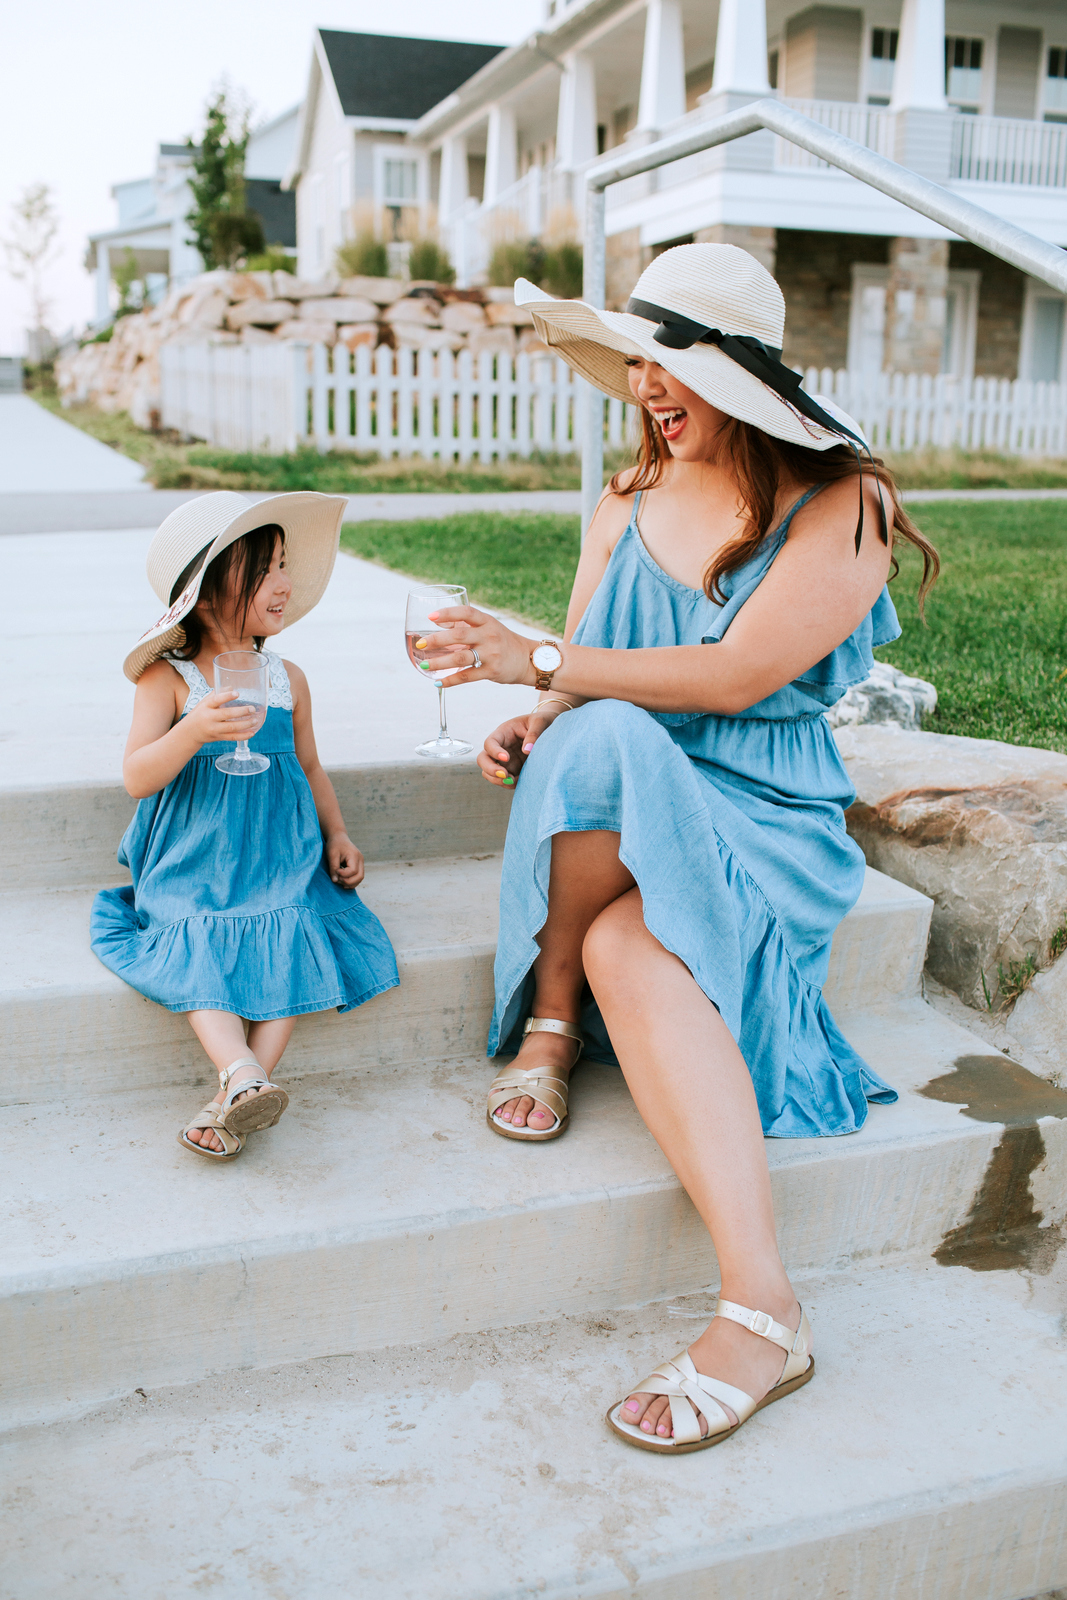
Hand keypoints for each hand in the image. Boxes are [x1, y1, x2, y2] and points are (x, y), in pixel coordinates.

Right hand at [186, 688, 263, 746]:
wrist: (190, 732)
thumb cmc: (200, 713)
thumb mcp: (204, 702)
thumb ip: (217, 694)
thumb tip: (232, 687)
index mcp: (206, 706)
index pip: (216, 700)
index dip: (226, 696)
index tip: (237, 693)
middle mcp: (209, 718)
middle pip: (227, 714)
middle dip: (242, 711)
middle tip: (252, 709)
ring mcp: (214, 729)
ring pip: (232, 727)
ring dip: (246, 724)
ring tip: (255, 720)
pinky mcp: (218, 737)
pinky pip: (232, 737)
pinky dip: (243, 736)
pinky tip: (252, 732)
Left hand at [326, 832, 364, 887]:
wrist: (339, 837)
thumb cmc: (334, 844)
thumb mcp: (332, 855)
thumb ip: (333, 868)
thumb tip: (335, 881)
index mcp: (354, 855)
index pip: (353, 871)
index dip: (343, 875)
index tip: (335, 871)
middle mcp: (360, 860)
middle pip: (360, 876)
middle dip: (348, 881)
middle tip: (337, 879)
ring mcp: (361, 863)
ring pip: (360, 878)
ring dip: (350, 883)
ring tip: (339, 881)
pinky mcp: (358, 865)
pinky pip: (357, 877)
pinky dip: (351, 881)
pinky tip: (342, 881)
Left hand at [413, 606, 532, 686]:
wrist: (526, 660)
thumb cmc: (502, 642)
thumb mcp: (489, 628)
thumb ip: (467, 626)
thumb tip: (438, 625)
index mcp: (487, 621)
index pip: (466, 613)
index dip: (448, 613)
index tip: (430, 617)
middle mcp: (489, 635)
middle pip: (459, 635)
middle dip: (436, 640)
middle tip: (420, 644)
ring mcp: (491, 654)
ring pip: (460, 658)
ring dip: (439, 662)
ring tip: (424, 665)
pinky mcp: (491, 671)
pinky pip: (467, 676)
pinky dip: (450, 680)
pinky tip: (438, 682)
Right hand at [476, 706, 568, 787]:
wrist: (551, 730)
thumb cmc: (544, 721)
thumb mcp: (541, 721)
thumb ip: (534, 733)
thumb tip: (527, 750)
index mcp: (504, 733)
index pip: (490, 743)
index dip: (494, 752)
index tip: (507, 758)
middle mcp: (500, 747)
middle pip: (482, 759)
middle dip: (490, 769)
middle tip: (505, 775)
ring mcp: (505, 761)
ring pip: (489, 773)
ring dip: (498, 780)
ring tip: (514, 780)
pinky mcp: (513, 770)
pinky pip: (503, 781)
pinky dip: (509, 784)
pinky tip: (521, 782)